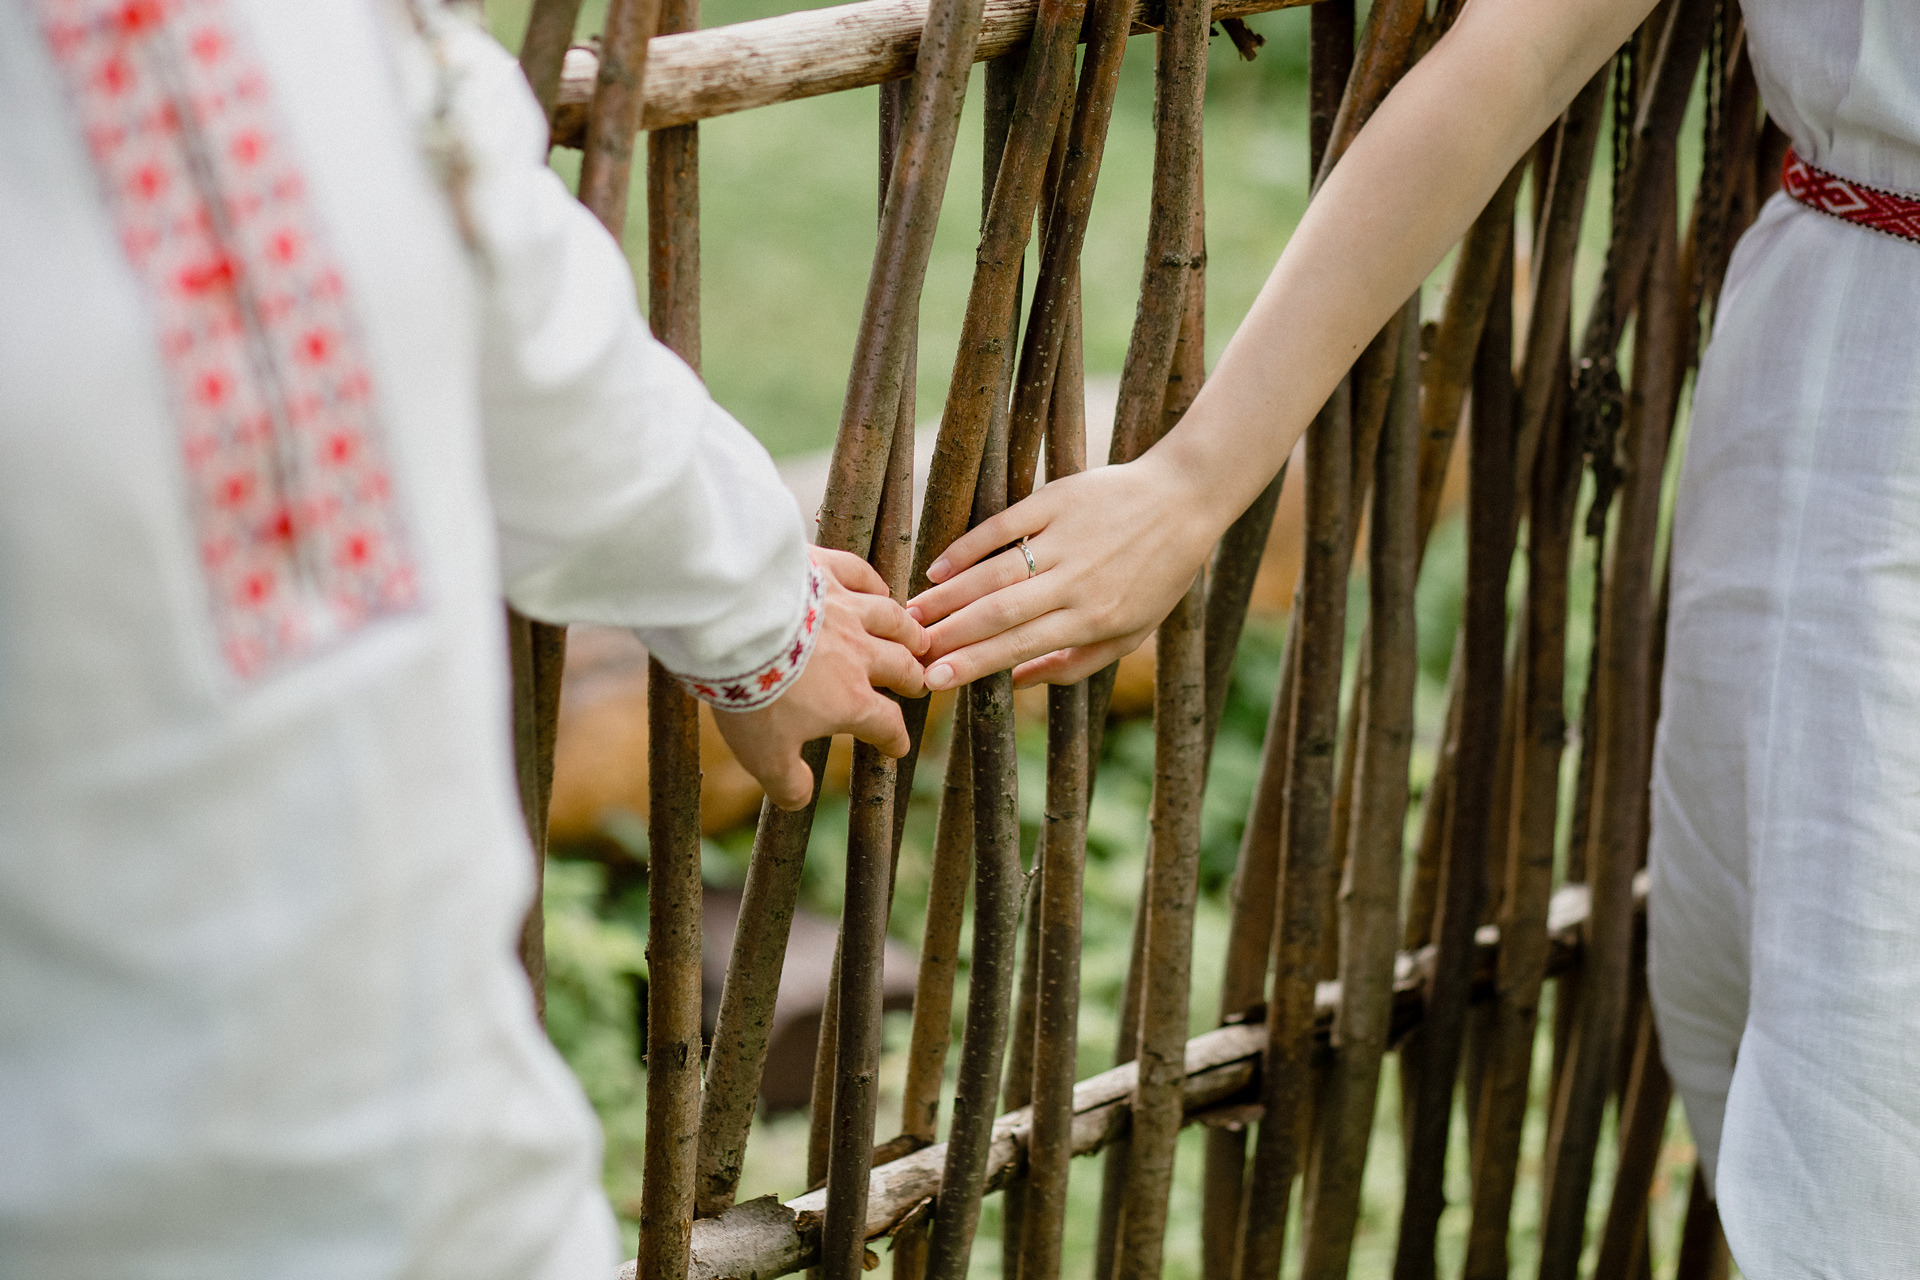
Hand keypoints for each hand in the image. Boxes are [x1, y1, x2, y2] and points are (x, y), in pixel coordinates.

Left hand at [712, 547, 928, 810]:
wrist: (736, 626)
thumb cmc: (752, 694)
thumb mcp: (764, 755)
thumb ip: (787, 782)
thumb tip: (800, 800)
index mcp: (851, 701)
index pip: (885, 724)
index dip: (894, 738)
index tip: (898, 747)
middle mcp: (859, 654)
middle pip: (901, 666)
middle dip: (912, 677)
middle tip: (919, 681)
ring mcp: (845, 609)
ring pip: (891, 619)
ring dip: (908, 631)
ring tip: (917, 636)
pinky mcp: (824, 573)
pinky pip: (860, 574)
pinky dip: (874, 583)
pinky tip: (879, 587)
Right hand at [906, 453, 1217, 690]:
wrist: (1185, 499)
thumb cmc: (1159, 575)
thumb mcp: (1131, 632)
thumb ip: (1075, 664)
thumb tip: (1017, 682)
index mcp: (1094, 618)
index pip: (1020, 646)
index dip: (972, 664)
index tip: (934, 681)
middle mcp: (1076, 581)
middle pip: (998, 613)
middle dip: (949, 634)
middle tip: (909, 649)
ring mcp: (1065, 538)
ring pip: (995, 573)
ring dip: (949, 596)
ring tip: (913, 613)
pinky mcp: (1056, 500)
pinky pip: (1003, 527)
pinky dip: (967, 548)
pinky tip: (937, 569)